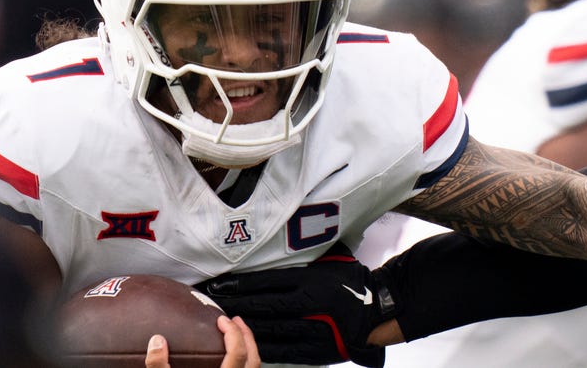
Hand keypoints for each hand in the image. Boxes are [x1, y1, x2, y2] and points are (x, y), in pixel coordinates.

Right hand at [144, 315, 260, 367]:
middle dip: (246, 336)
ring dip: (247, 347)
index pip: (237, 353)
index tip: (221, 320)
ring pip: (253, 367)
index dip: (232, 333)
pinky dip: (242, 360)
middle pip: (253, 358)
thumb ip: (159, 366)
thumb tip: (156, 341)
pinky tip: (229, 357)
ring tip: (236, 335)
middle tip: (235, 321)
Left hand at [200, 245, 394, 366]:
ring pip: (267, 329)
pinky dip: (260, 345)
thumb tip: (281, 235)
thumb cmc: (351, 280)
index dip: (238, 285)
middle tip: (209, 303)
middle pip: (261, 307)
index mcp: (312, 280)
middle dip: (232, 305)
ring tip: (219, 323)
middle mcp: (309, 305)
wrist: (378, 310)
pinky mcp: (315, 350)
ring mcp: (312, 330)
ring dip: (242, 325)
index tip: (216, 284)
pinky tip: (245, 341)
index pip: (266, 282)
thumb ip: (306, 254)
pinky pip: (281, 350)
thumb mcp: (331, 258)